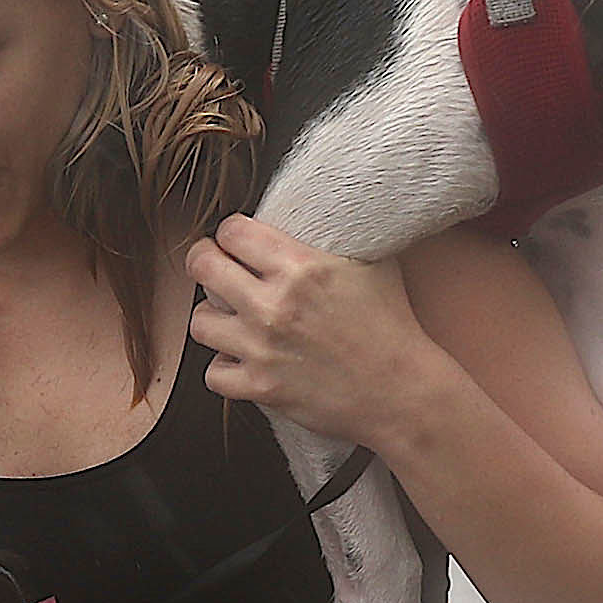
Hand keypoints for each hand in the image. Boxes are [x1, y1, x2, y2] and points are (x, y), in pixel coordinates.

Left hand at [187, 214, 437, 446]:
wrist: (402, 391)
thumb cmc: (393, 327)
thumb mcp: (371, 263)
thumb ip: (333, 238)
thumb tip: (317, 210)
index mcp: (301, 267)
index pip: (232, 231)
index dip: (231, 234)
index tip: (236, 243)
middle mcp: (274, 305)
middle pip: (202, 267)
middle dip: (205, 262)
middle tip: (215, 268)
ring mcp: (263, 348)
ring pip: (200, 321)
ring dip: (214, 318)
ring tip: (232, 318)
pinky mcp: (261, 388)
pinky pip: (213, 372)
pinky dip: (225, 367)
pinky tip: (244, 359)